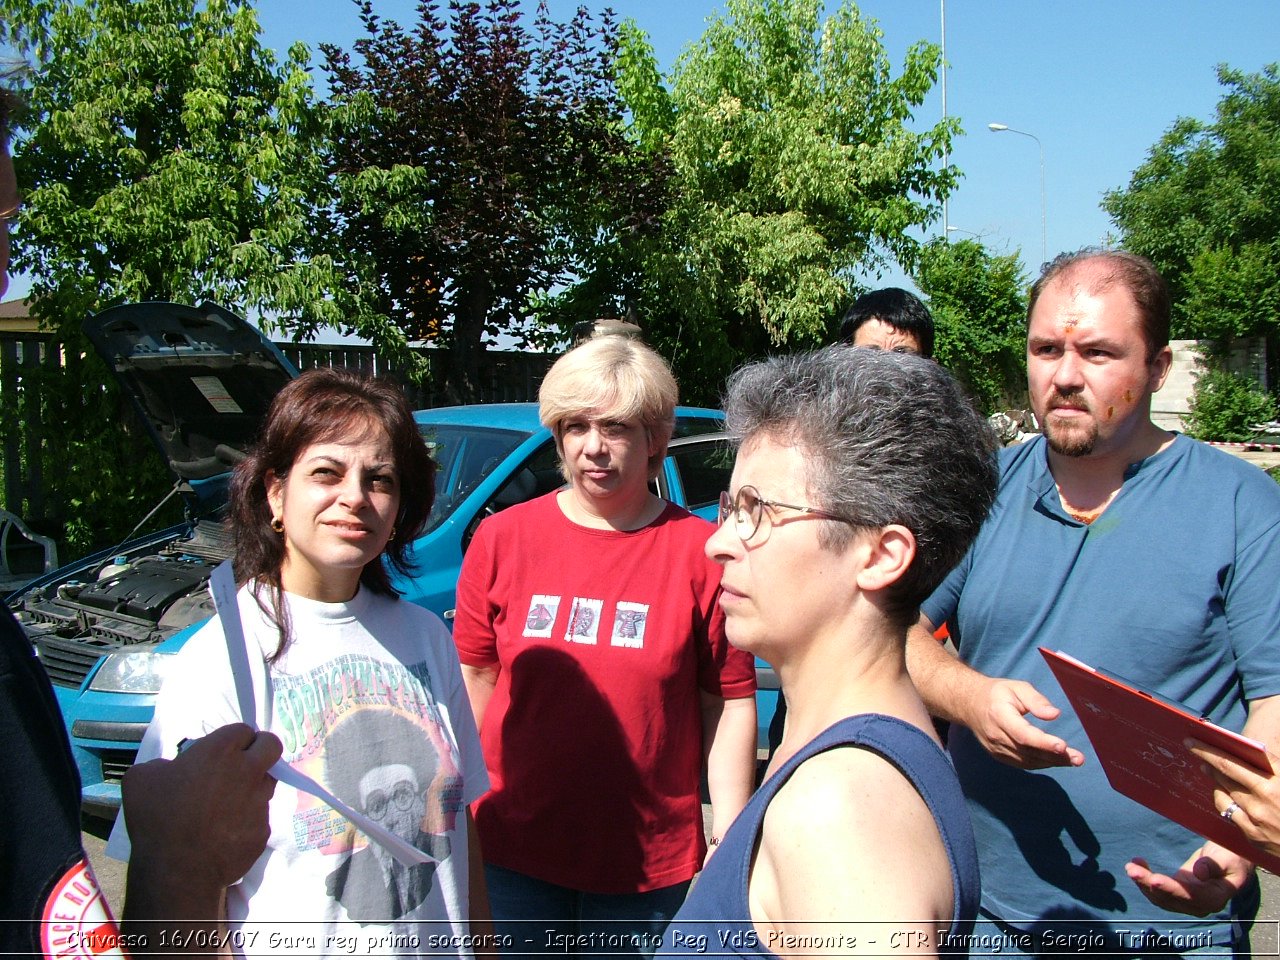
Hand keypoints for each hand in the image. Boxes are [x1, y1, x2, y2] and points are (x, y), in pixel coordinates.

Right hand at [124, 723, 280, 896]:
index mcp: (221, 751)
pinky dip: (246, 820)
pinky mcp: (263, 829)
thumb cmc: (156, 819)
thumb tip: (172, 768)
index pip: (243, 730)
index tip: (222, 752)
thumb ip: (163, 763)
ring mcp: (260, 801)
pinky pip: (259, 817)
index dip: (233, 740)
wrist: (177, 870)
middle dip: (261, 749)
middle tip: (241, 764)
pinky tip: (224, 832)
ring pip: (268, 782)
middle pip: (272, 745)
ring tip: (227, 803)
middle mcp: (248, 771)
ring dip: (253, 786)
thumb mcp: (140, 778)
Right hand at [963, 676, 1085, 768]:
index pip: (1023, 734)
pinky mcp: (999, 756)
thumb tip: (1054, 714)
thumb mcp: (1017, 687)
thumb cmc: (998, 693)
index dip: (1043, 742)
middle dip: (1055, 756)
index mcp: (999, 715)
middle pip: (1029, 751)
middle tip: (1078, 758)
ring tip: (1073, 760)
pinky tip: (1056, 760)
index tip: (1063, 746)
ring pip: (1028, 761)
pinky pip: (1023, 764)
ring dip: (1052, 762)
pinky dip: (1041, 763)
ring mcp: (996, 749)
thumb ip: (1036, 700)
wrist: (970, 704)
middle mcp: (996, 736)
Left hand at [1126, 842, 1252, 916]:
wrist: (1231, 861)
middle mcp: (1200, 905)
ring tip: (1131, 866)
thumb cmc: (1232, 857)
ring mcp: (1187, 901)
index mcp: (1216, 898)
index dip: (1172, 889)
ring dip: (1143, 883)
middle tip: (1131, 869)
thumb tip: (1199, 873)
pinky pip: (1158, 891)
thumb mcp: (1228, 858)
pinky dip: (1145, 880)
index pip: (1191, 897)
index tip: (1155, 879)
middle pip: (1171, 899)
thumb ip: (1214, 866)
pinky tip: (1136, 864)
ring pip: (1160, 898)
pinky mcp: (1177, 893)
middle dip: (1149, 884)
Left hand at [1189, 738, 1279, 857]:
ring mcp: (1258, 817)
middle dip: (1206, 756)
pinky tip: (1222, 793)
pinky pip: (1228, 811)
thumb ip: (1274, 766)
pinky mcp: (1254, 835)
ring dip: (1214, 777)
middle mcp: (1267, 796)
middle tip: (1191, 746)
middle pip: (1226, 771)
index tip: (1195, 738)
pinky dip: (1223, 799)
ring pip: (1224, 790)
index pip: (1239, 758)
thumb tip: (1252, 751)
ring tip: (1208, 768)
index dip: (1213, 748)